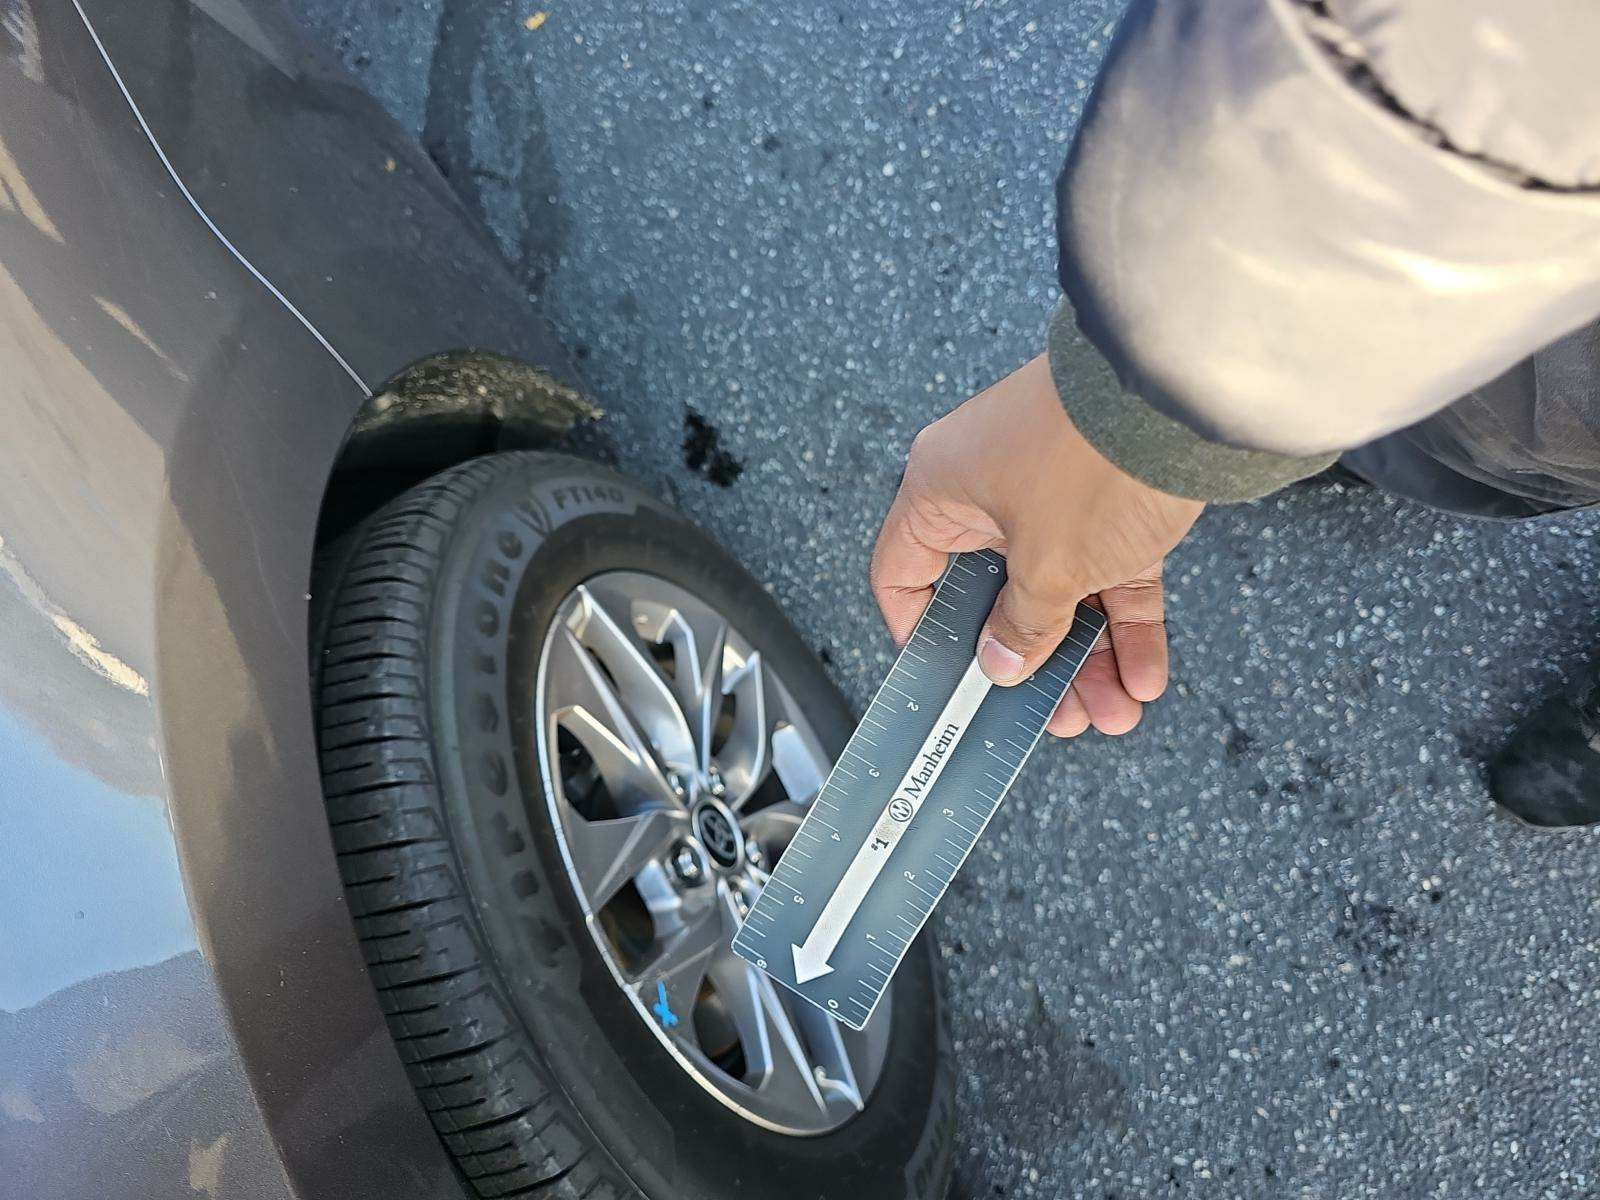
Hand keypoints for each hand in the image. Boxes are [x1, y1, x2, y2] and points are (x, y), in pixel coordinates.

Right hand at [870, 355, 1203, 735]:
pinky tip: (1145, 675)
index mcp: (943, 490)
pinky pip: (1111, 572)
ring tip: (1116, 712)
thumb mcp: (1048, 564)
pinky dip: (1127, 623)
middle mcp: (990, 487)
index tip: (949, 684)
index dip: (920, 635)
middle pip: (996, 597)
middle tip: (1054, 716)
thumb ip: (1022, 623)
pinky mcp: (1114, 497)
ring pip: (1060, 591)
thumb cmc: (1092, 454)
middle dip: (1032, 664)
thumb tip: (1003, 662)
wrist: (1188, 393)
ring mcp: (1053, 492)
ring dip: (1087, 656)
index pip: (905, 574)